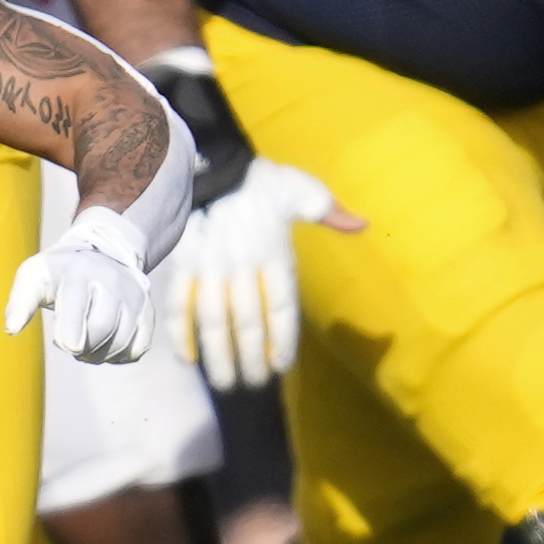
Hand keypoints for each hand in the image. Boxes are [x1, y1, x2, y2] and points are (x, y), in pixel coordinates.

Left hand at [4, 206, 153, 362]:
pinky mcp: (146, 311)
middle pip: (101, 330)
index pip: (78, 309)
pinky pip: (138, 347)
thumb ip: (20, 302)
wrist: (101, 254)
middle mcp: (112, 282)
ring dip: (100, 354)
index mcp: (79, 273)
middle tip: (70, 343)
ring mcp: (133, 297)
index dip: (70, 337)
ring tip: (86, 343)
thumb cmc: (59, 272)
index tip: (65, 344)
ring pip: (122, 342)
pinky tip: (107, 344)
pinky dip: (120, 355)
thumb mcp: (33, 276)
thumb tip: (11, 329)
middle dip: (82, 347)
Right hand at [161, 158, 351, 388]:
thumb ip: (327, 211)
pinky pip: (180, 302)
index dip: (281, 339)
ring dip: (219, 354)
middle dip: (250, 357)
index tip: (281, 366)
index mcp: (273, 251)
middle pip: (247, 321)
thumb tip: (363, 224)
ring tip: (225, 382)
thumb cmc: (256, 179)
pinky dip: (181, 331)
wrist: (208, 160)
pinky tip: (187, 358)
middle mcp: (242, 265)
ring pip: (213, 319)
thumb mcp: (298, 188)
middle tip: (254, 384)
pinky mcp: (183, 263)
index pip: (281, 306)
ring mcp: (209, 266)